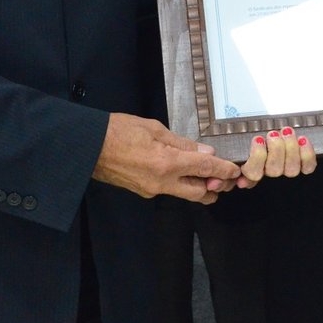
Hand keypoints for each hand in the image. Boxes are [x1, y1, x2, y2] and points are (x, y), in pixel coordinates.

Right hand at [92, 113, 241, 204]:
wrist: (88, 147)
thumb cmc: (118, 131)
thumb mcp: (154, 128)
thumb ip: (182, 143)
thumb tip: (203, 152)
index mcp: (167, 163)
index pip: (205, 169)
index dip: (224, 170)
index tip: (234, 170)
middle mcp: (161, 182)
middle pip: (199, 193)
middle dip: (215, 187)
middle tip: (224, 178)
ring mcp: (151, 190)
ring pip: (184, 195)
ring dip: (199, 189)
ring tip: (208, 178)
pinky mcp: (142, 191)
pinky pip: (169, 190)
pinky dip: (181, 184)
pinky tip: (183, 173)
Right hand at [237, 126, 316, 187]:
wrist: (278, 136)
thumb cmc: (261, 139)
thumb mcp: (246, 144)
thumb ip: (242, 158)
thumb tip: (241, 181)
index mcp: (252, 168)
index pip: (252, 173)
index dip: (257, 157)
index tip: (258, 140)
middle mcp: (270, 172)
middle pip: (274, 170)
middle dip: (276, 149)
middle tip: (274, 134)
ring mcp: (287, 170)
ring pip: (291, 169)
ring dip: (290, 148)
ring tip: (287, 132)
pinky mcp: (302, 166)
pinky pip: (307, 167)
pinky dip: (307, 154)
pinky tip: (302, 140)